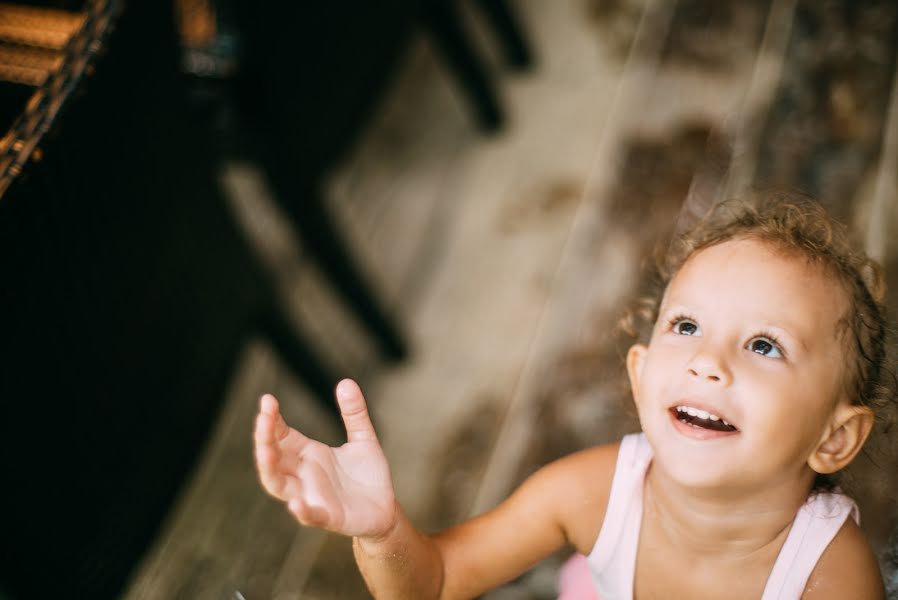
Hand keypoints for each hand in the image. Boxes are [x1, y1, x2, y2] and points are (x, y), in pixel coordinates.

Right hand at [254, 379, 396, 538]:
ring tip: (266, 451)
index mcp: (308, 454)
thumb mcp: (364, 438)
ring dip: (270, 469)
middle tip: (263, 416)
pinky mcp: (329, 517)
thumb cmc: (367, 476)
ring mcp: (312, 496)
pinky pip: (310, 516)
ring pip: (279, 486)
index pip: (281, 436)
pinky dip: (302, 510)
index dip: (271, 420)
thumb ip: (354, 413)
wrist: (385, 509)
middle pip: (273, 458)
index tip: (268, 400)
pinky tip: (296, 504)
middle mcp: (303, 475)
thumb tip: (346, 382)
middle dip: (264, 439)